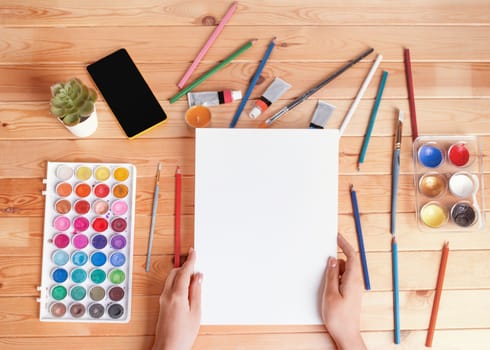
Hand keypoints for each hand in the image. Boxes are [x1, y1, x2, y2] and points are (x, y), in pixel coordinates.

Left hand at [152, 248, 202, 349]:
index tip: (193, 252)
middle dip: (185, 267)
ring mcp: (163, 299)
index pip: (184, 272)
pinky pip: (169, 286)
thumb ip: (196, 292)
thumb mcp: (196, 312)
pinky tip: (186, 288)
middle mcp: (167, 295)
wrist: (168, 348)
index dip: (190, 261)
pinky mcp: (162, 304)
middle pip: (174, 273)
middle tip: (197, 267)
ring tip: (194, 280)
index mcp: (177, 295)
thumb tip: (198, 277)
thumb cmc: (183, 334)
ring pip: (171, 279)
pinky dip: (177, 282)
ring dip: (181, 275)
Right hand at [321, 234, 366, 349]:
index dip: (344, 244)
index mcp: (353, 280)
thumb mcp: (330, 293)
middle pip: (348, 263)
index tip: (337, 236)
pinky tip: (329, 289)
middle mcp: (356, 282)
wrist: (347, 335)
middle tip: (324, 266)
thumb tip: (332, 259)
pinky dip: (336, 279)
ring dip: (335, 273)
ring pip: (345, 272)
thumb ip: (331, 274)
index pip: (352, 255)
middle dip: (336, 262)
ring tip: (326, 286)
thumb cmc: (339, 318)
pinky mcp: (351, 294)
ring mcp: (354, 288)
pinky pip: (344, 280)